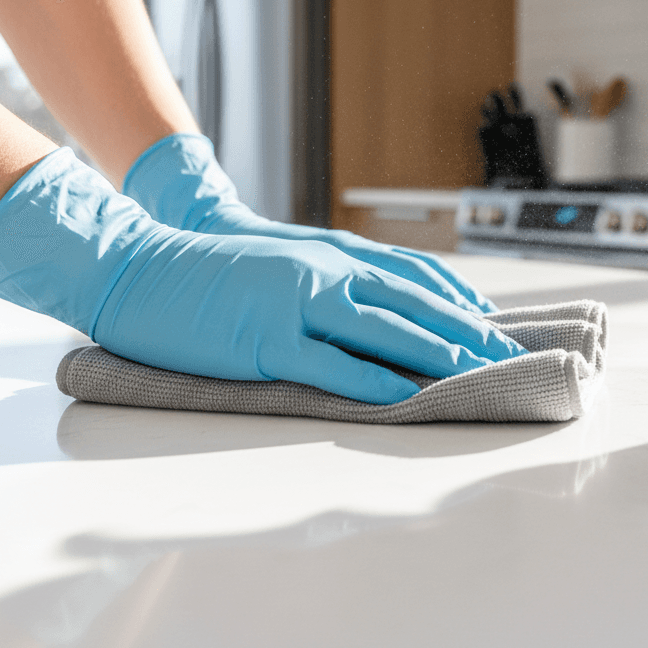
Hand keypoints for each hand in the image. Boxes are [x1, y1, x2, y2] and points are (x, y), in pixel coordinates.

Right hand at [0, 150, 523, 403]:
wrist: (143, 266)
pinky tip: (401, 393)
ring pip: (382, 329)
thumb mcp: (283, 261)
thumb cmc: (213, 271)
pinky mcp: (266, 340)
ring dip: (434, 352)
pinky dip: (369, 379)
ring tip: (475, 372)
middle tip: (505, 353)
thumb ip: (331, 278)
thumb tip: (376, 307)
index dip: (456, 301)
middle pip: (411, 301)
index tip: (489, 323)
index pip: (411, 276)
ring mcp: (296, 304)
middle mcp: (324, 272)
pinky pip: (328, 363)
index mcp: (330, 254)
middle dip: (463, 329)